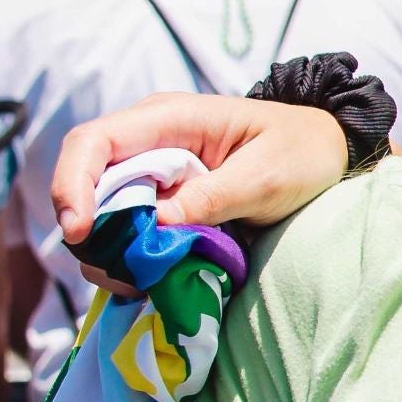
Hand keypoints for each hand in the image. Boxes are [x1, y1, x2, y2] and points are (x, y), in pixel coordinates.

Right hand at [52, 94, 350, 277]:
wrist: (327, 152)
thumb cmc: (301, 153)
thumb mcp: (264, 177)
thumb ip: (211, 198)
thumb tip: (155, 225)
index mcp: (168, 119)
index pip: (94, 142)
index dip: (73, 184)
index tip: (79, 232)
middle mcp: (149, 141)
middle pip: (88, 179)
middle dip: (85, 228)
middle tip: (107, 272)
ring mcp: (154, 171)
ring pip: (103, 209)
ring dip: (106, 248)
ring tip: (130, 282)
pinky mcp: (165, 199)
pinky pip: (130, 226)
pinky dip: (130, 255)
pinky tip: (146, 279)